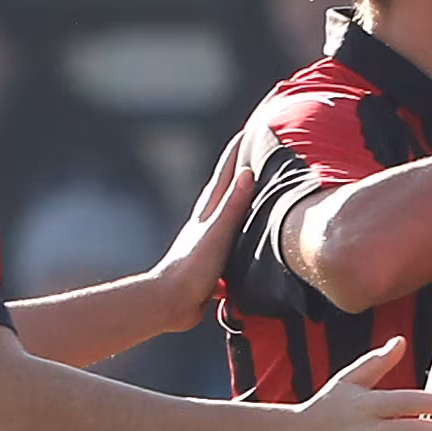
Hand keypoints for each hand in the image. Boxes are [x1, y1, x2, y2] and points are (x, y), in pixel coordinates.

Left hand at [145, 139, 256, 331]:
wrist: (172, 302)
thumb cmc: (193, 266)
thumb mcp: (218, 232)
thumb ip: (233, 205)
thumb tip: (247, 172)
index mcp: (210, 211)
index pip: (226, 173)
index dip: (238, 150)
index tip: (251, 128)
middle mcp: (209, 223)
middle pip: (228, 189)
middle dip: (242, 171)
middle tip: (257, 152)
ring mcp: (211, 242)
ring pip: (232, 217)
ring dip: (244, 204)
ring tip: (260, 194)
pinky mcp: (214, 263)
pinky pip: (235, 243)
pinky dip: (245, 236)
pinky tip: (253, 243)